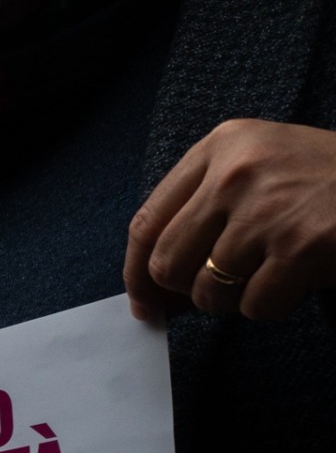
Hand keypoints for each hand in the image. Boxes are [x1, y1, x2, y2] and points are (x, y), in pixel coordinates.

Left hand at [124, 119, 335, 321]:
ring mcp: (269, 208)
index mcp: (222, 145)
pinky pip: (253, 307)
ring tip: (274, 272)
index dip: (136, 273)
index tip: (144, 302)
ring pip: (208, 292)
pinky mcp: (302, 247)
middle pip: (167, 264)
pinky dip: (274, 307)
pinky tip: (301, 280)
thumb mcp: (261, 169)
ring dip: (237, 300)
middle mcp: (238, 171)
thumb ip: (202, 212)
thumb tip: (149, 291)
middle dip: (189, 291)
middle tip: (226, 287)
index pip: (146, 222)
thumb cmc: (328, 183)